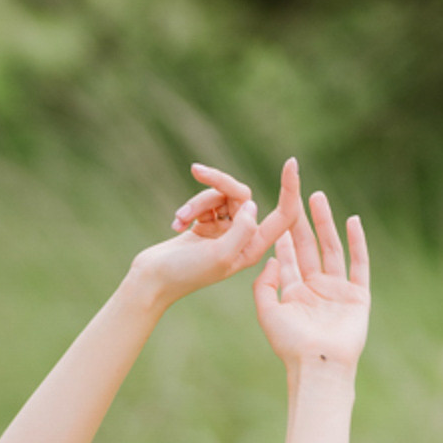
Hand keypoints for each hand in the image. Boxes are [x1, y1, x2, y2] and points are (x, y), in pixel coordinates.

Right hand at [128, 158, 299, 310]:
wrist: (151, 280)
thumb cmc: (185, 273)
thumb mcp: (219, 254)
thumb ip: (242, 230)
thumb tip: (251, 205)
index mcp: (253, 249)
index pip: (283, 215)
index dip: (289, 189)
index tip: (291, 162)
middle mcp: (242, 238)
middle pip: (243, 196)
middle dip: (219, 184)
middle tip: (197, 171)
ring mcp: (224, 231)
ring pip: (221, 196)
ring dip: (197, 202)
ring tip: (180, 218)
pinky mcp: (206, 225)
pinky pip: (205, 203)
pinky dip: (189, 209)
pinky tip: (176, 225)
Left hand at [252, 180, 369, 375]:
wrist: (318, 364)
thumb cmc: (290, 344)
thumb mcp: (268, 313)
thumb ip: (264, 285)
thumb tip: (271, 258)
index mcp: (293, 293)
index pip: (288, 257)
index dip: (283, 234)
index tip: (277, 211)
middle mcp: (315, 288)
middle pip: (309, 247)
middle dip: (303, 221)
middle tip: (298, 194)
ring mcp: (337, 290)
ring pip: (331, 249)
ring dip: (326, 223)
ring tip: (318, 198)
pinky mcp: (357, 294)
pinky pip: (358, 263)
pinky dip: (357, 242)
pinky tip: (352, 221)